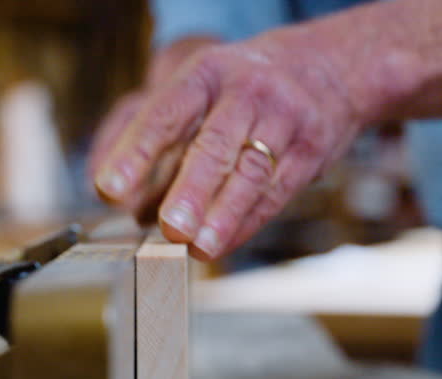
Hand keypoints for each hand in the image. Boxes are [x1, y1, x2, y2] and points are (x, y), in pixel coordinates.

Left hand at [91, 0, 441, 259]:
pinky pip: (276, 191)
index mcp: (207, 73)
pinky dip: (247, 222)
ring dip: (223, 215)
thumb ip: (165, 142)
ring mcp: (284, 118)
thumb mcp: (205, 90)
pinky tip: (223, 244)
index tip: (109, 189)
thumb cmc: (246, 90)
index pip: (166, 113)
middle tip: (168, 227)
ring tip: (198, 248)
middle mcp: (246, 91)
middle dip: (190, 189)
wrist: (332, 66)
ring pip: (251, 172)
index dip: (136, 152)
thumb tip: (128, 205)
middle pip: (215, 144)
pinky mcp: (311, 150)